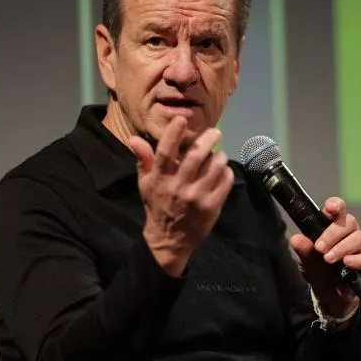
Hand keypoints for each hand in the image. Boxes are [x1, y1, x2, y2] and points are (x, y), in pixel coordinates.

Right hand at [128, 117, 233, 275]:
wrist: (168, 240)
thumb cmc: (157, 206)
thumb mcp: (145, 184)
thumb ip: (143, 160)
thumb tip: (133, 138)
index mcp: (160, 178)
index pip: (166, 152)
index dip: (174, 133)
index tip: (182, 119)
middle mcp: (178, 186)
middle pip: (196, 156)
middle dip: (208, 139)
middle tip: (215, 132)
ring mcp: (196, 197)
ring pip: (214, 167)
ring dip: (220, 156)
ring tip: (220, 154)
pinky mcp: (211, 207)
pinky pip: (225, 182)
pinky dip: (227, 172)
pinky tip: (224, 170)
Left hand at [290, 197, 360, 317]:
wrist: (327, 296)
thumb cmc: (318, 271)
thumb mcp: (306, 261)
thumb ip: (303, 250)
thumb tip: (296, 239)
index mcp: (333, 227)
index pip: (338, 209)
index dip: (336, 205)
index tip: (330, 209)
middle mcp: (349, 234)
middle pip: (349, 222)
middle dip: (333, 233)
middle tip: (319, 248)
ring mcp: (360, 248)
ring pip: (360, 237)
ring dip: (343, 247)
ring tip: (329, 259)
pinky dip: (359, 260)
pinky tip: (347, 264)